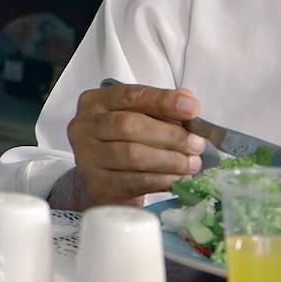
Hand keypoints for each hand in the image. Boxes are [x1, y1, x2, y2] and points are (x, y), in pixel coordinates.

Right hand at [64, 82, 205, 205]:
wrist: (105, 179)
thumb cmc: (125, 143)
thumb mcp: (139, 118)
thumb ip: (161, 109)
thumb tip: (189, 106)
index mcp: (95, 103)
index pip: (129, 95)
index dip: (162, 101)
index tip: (192, 109)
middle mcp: (84, 127)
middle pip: (128, 125)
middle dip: (170, 135)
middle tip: (196, 145)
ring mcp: (87, 157)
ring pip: (132, 155)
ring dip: (170, 160)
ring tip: (191, 164)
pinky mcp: (98, 185)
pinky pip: (135, 181)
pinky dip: (163, 181)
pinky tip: (178, 179)